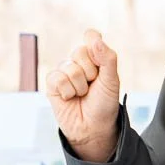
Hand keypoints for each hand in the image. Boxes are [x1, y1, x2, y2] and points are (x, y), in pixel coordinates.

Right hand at [46, 29, 121, 162]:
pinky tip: (70, 98)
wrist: (94, 127)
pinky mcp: (52, 84)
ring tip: (82, 95)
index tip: (100, 64)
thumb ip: (107, 58)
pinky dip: (67, 91)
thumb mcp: (112, 80)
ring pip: (69, 67)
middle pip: (79, 51)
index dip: (95, 46)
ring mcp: (64, 72)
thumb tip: (94, 37)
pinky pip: (57, 78)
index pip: (91, 36)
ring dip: (80, 86)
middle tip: (93, 86)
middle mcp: (77, 61)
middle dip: (90, 72)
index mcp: (94, 57)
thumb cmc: (104, 103)